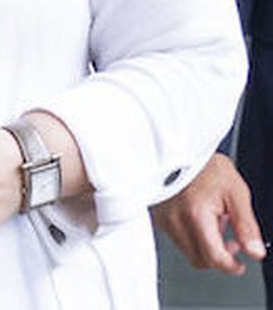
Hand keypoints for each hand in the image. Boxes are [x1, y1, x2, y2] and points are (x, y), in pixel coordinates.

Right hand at [153, 153, 264, 273]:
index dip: (231, 265)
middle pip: (199, 259)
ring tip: (214, 222)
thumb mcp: (236, 192)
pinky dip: (192, 236)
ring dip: (205, 246)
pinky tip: (199, 218)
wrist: (179, 148)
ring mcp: (163, 220)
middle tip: (231, 241)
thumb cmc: (206, 165)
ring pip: (187, 251)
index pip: (213, 257)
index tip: (240, 264)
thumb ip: (246, 226)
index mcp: (195, 215)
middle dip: (219, 256)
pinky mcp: (158, 217)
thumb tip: (255, 251)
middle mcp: (175, 220)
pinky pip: (177, 238)